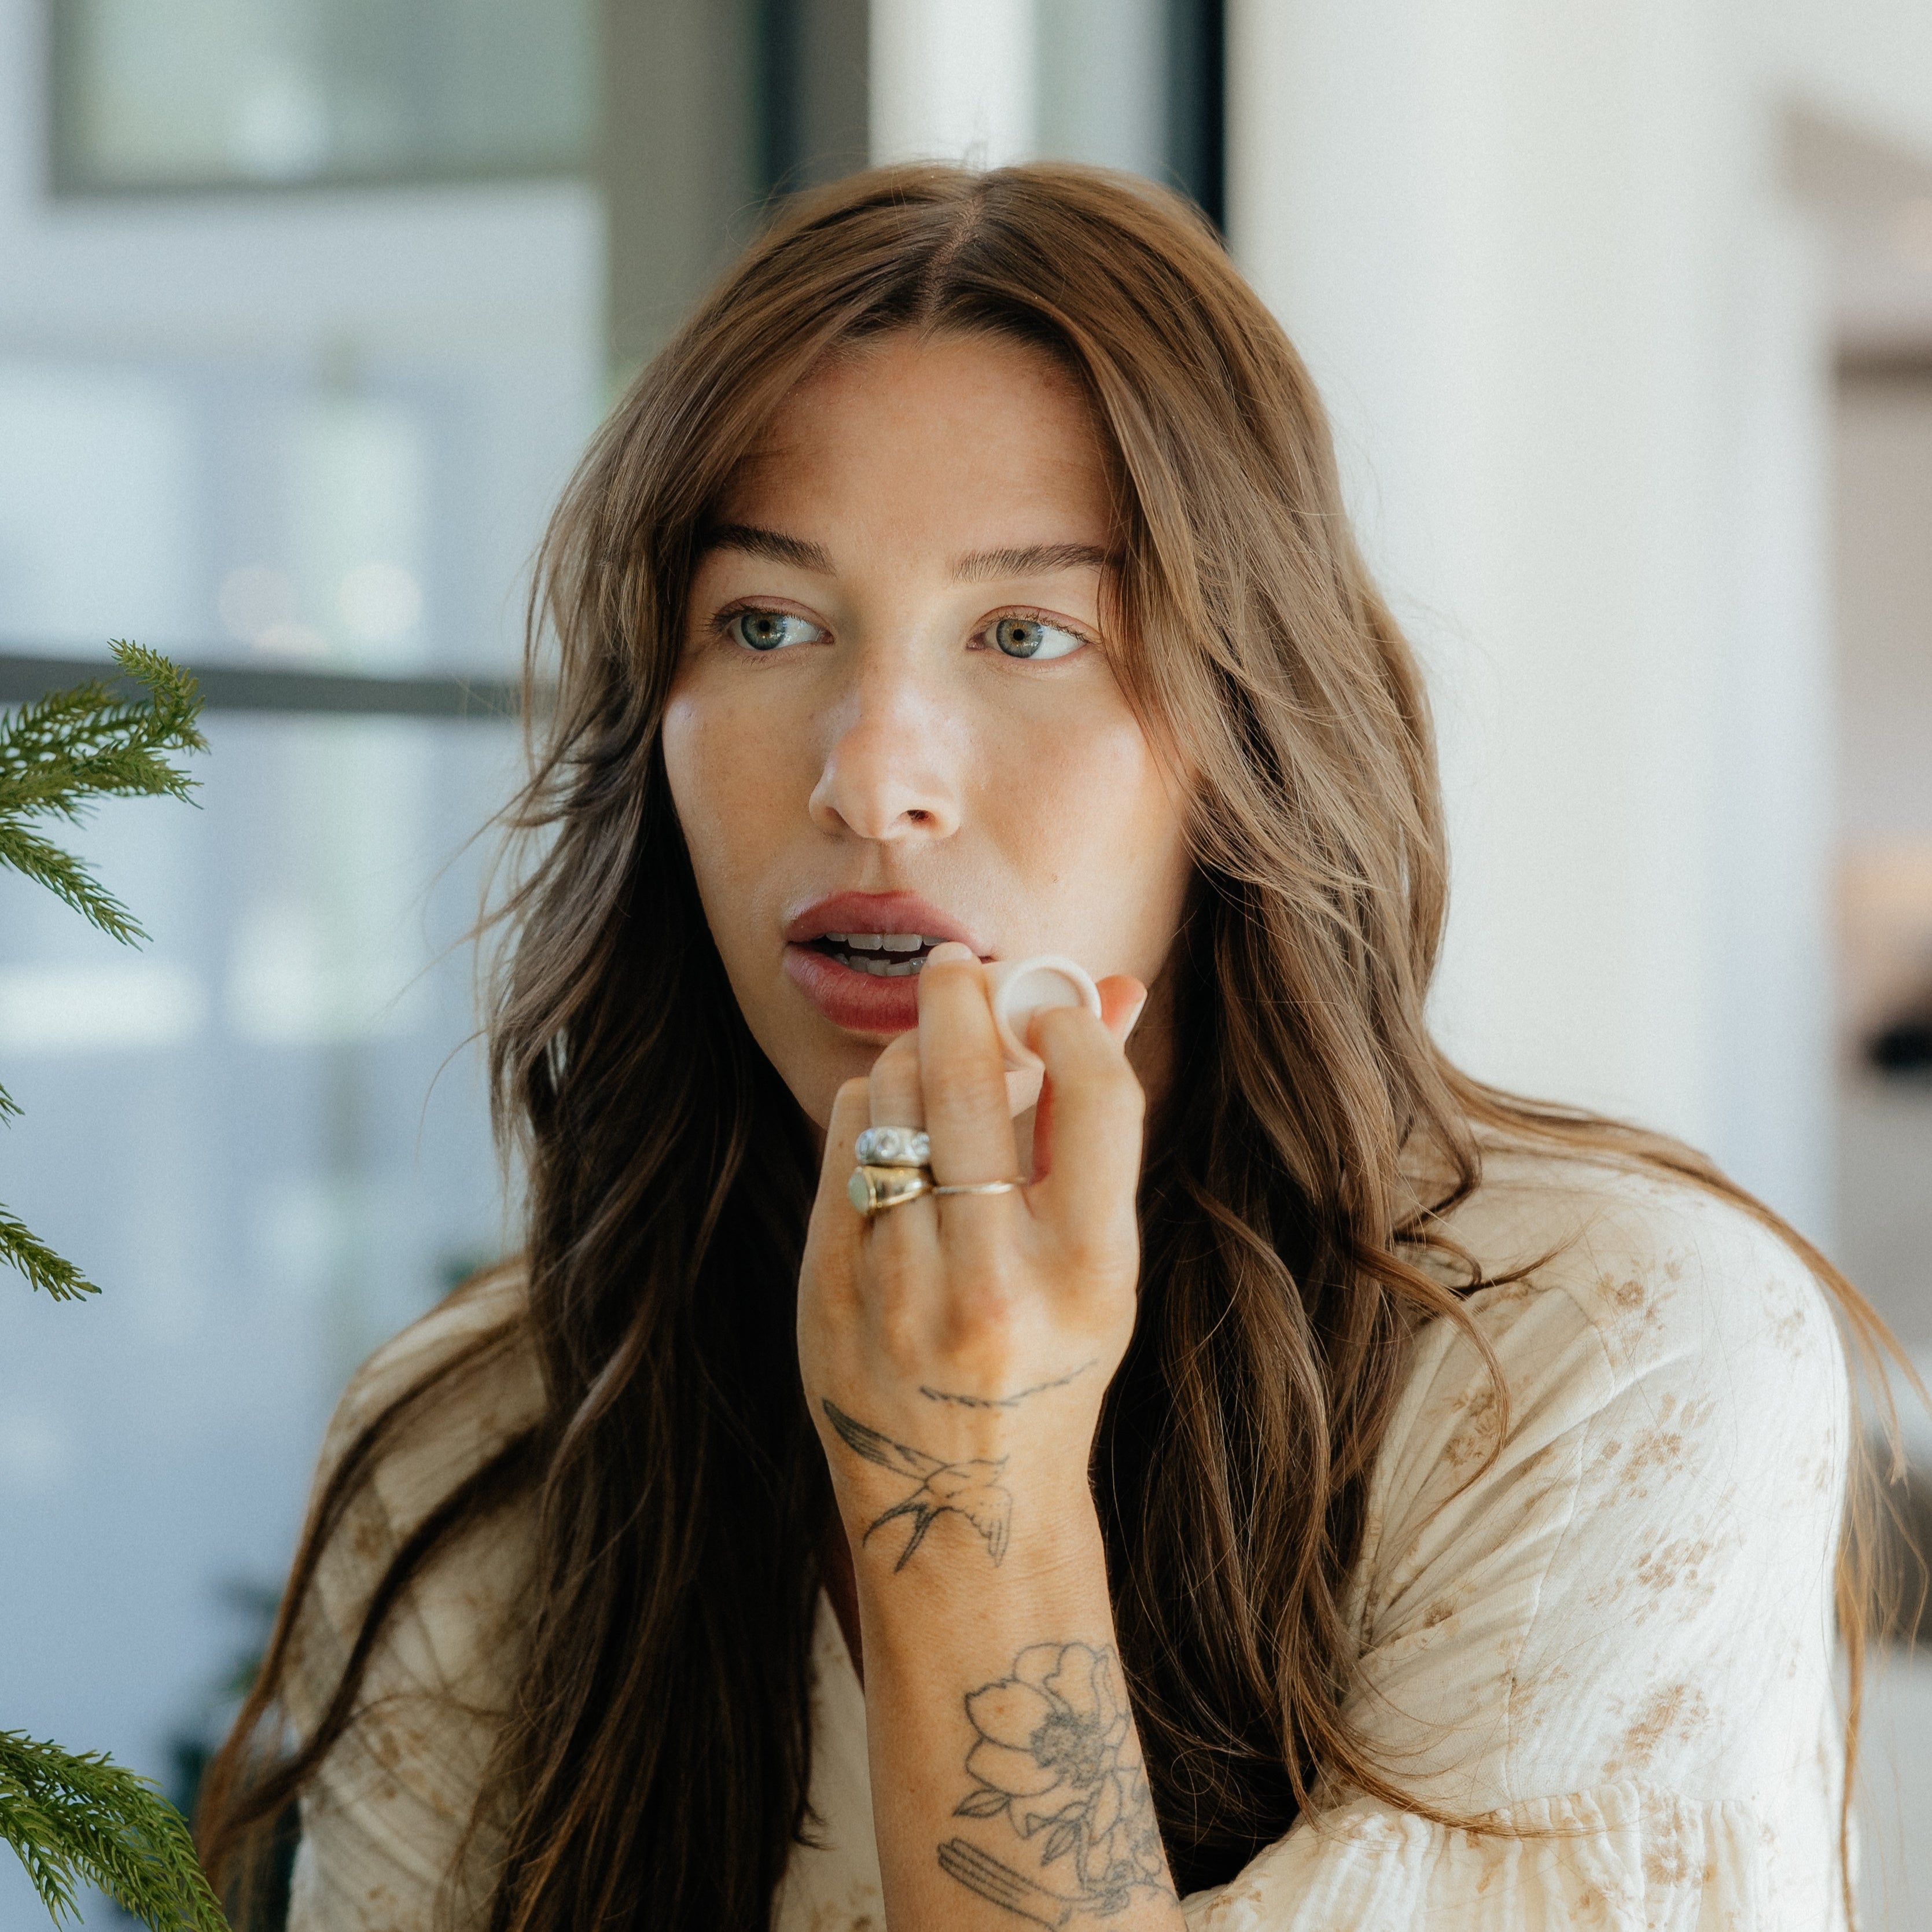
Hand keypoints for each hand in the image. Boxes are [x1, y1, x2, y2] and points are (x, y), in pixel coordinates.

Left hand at [797, 943, 1147, 1583]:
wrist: (961, 1498)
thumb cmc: (1051, 1357)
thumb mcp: (1101, 1254)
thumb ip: (1097, 1121)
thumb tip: (1110, 987)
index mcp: (1090, 1272)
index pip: (1092, 1092)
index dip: (1071, 1023)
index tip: (1052, 1005)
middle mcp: (994, 1281)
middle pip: (965, 1076)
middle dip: (960, 995)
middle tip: (957, 966)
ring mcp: (900, 1289)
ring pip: (888, 1098)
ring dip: (911, 1058)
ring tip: (931, 1069)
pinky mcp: (828, 1289)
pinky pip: (842, 1144)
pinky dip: (869, 1115)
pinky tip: (892, 1134)